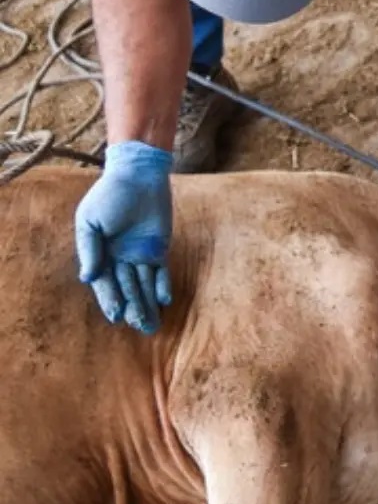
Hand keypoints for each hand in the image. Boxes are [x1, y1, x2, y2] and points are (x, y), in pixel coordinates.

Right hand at [74, 141, 173, 332]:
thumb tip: (87, 279)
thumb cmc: (109, 195)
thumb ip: (89, 249)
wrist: (137, 175)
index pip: (105, 283)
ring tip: (151, 325)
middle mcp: (119, 258)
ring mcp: (140, 254)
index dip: (110, 299)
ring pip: (144, 285)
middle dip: (133, 309)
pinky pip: (161, 271)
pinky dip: (163, 285)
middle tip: (140, 327)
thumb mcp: (90, 220)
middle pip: (126, 288)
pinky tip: (164, 300)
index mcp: (99, 254)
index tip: (116, 315)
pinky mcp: (159, 248)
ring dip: (148, 304)